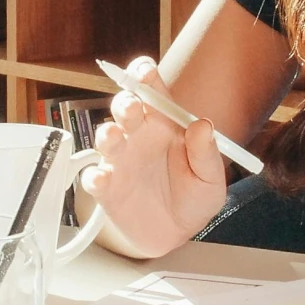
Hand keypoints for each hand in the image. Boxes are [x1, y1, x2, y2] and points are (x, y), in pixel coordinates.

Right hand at [77, 56, 228, 258]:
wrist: (178, 233)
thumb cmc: (194, 198)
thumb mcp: (211, 179)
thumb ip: (207, 153)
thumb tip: (203, 125)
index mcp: (163, 126)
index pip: (151, 91)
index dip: (144, 76)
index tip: (144, 71)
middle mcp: (138, 138)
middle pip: (124, 109)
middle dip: (124, 102)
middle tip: (130, 105)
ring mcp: (120, 162)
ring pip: (105, 138)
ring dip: (106, 133)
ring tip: (113, 136)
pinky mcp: (107, 188)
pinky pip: (93, 177)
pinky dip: (94, 176)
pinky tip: (102, 178)